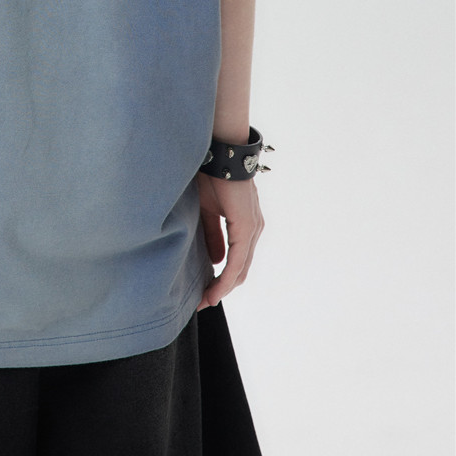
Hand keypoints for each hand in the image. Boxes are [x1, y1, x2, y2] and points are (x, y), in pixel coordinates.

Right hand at [195, 170, 263, 309]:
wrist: (220, 153)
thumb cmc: (212, 176)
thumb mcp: (207, 210)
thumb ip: (212, 234)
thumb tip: (215, 260)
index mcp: (245, 225)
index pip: (237, 261)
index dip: (221, 279)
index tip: (203, 292)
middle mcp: (253, 230)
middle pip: (241, 271)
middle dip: (221, 289)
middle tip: (202, 302)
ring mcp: (252, 229)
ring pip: (240, 270)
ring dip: (222, 288)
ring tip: (205, 300)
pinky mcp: (246, 227)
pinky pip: (238, 260)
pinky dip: (226, 278)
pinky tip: (215, 289)